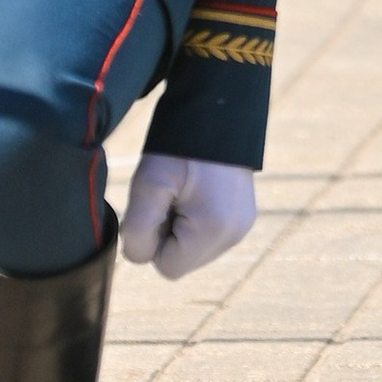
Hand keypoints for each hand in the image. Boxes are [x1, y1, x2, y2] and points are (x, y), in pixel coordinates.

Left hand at [119, 151, 257, 279]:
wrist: (214, 114)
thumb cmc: (178, 149)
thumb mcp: (148, 184)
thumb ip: (137, 231)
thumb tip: (139, 257)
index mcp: (214, 230)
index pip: (168, 268)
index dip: (154, 241)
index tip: (159, 205)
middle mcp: (234, 235)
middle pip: (183, 262)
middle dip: (168, 236)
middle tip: (170, 196)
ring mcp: (243, 227)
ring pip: (194, 251)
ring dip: (181, 229)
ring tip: (183, 193)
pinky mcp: (244, 219)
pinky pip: (208, 238)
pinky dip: (195, 223)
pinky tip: (196, 194)